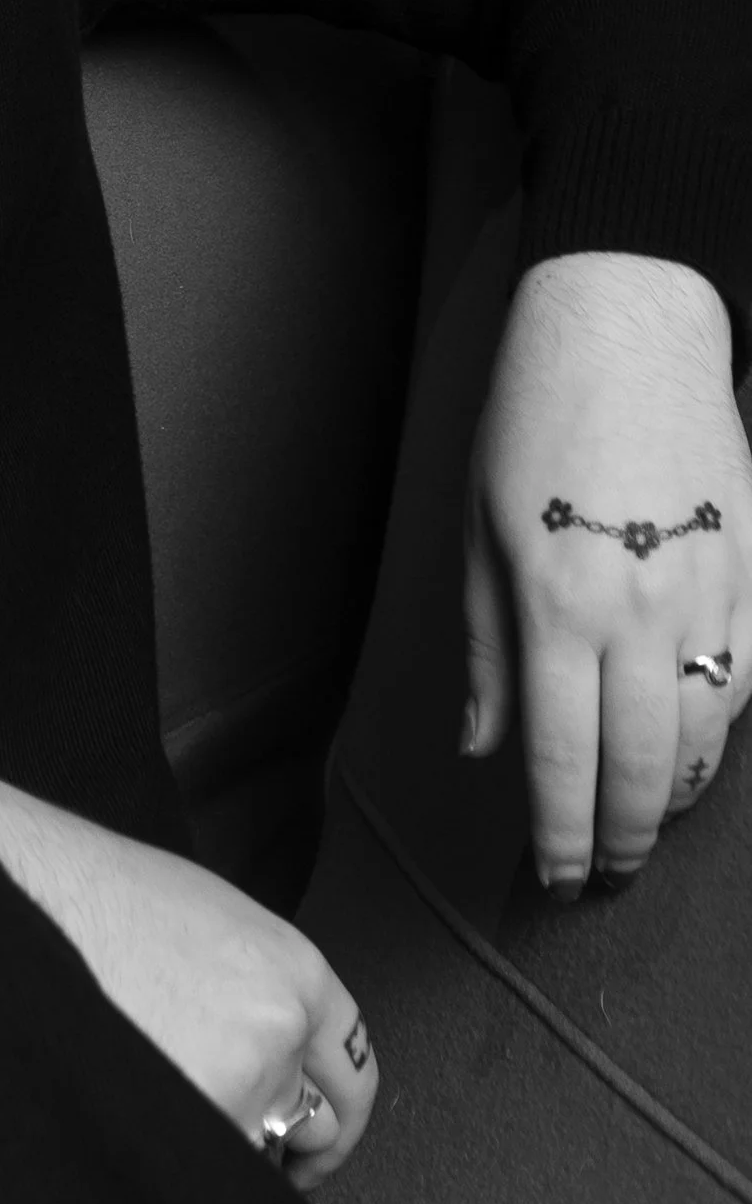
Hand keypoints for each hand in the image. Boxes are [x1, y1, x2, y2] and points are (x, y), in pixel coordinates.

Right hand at [0, 773, 376, 1187]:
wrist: (18, 895)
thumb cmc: (90, 899)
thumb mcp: (203, 923)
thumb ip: (254, 992)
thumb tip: (271, 1067)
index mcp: (290, 969)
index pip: (351, 1073)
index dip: (334, 1121)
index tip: (316, 1147)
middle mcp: (275, 1026)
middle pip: (302, 1123)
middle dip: (263, 1132)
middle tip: (210, 1115)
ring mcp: (233, 1079)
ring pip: (238, 1148)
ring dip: (201, 1135)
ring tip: (138, 1076)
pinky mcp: (185, 1117)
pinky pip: (193, 1164)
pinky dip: (161, 1149)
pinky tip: (119, 1094)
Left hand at [463, 250, 751, 891]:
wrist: (624, 327)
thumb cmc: (532, 421)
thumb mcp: (479, 529)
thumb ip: (484, 650)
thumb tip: (481, 747)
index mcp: (554, 605)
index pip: (561, 759)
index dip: (561, 834)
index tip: (556, 877)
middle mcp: (634, 612)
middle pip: (643, 768)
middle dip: (624, 838)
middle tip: (606, 875)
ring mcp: (705, 594)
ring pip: (706, 736)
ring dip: (679, 797)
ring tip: (649, 824)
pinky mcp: (749, 571)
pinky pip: (745, 679)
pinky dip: (721, 731)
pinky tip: (696, 750)